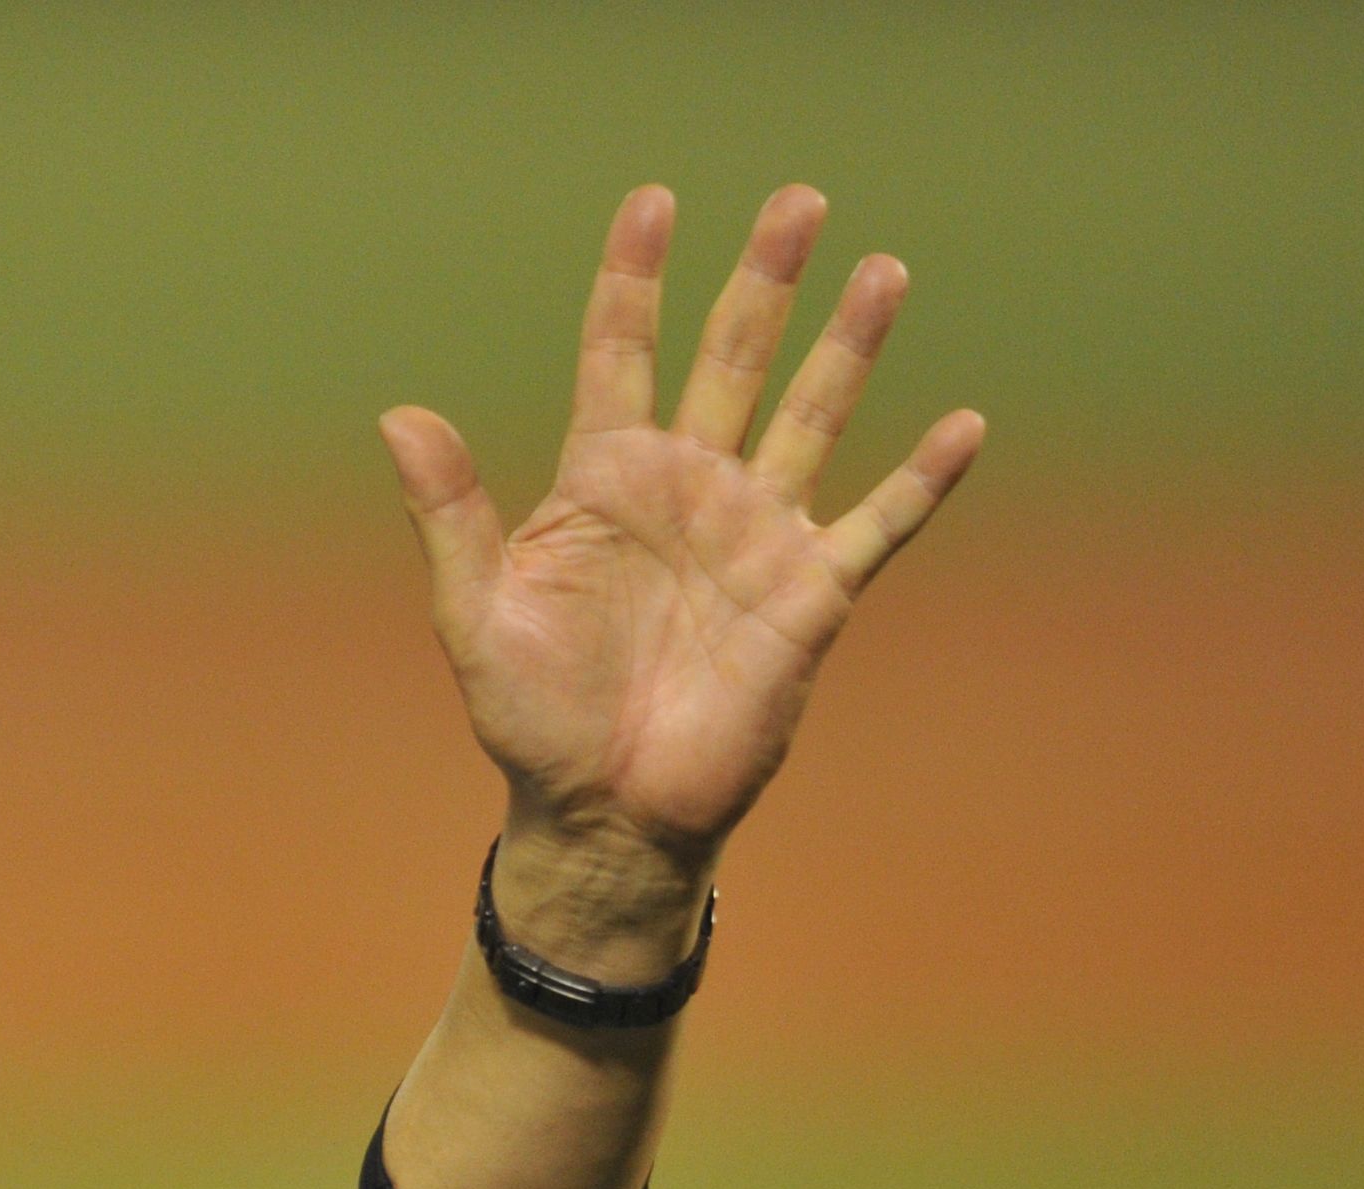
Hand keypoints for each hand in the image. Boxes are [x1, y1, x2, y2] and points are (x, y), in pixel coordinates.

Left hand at [384, 184, 981, 967]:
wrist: (604, 812)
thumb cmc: (533, 719)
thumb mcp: (474, 614)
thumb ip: (450, 515)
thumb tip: (400, 416)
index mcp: (605, 479)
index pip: (621, 352)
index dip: (634, 278)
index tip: (653, 202)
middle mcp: (688, 489)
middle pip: (733, 358)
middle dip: (765, 280)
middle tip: (799, 200)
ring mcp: (754, 536)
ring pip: (811, 416)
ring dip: (848, 346)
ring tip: (883, 270)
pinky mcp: (808, 597)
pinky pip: (875, 525)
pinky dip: (920, 480)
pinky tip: (964, 425)